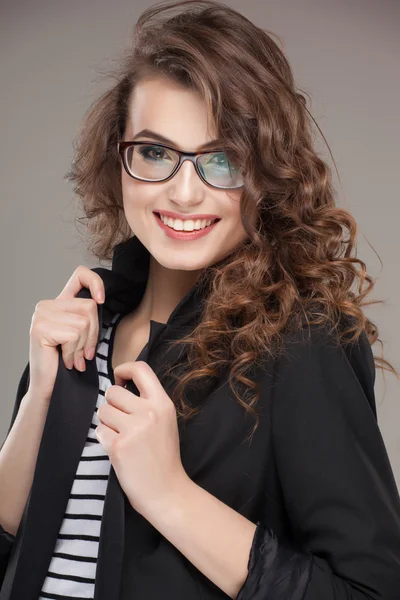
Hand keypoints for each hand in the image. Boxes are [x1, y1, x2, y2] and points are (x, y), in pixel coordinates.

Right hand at [28, 265, 104, 401]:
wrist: (48, 387)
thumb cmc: (67, 363)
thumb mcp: (82, 335)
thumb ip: (87, 316)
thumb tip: (101, 300)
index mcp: (58, 302)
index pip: (80, 274)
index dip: (96, 282)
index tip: (102, 300)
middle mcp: (46, 305)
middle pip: (89, 307)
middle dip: (93, 334)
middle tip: (83, 353)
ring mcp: (41, 315)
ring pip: (83, 323)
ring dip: (83, 346)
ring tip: (73, 358)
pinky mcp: (40, 328)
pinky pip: (73, 334)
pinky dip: (73, 352)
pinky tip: (65, 361)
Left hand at [95, 360, 188, 517]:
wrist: (166, 491)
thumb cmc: (163, 456)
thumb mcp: (165, 421)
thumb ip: (147, 402)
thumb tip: (121, 385)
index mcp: (163, 403)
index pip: (140, 368)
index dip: (124, 369)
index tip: (120, 380)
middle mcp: (149, 412)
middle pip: (113, 392)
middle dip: (112, 405)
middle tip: (122, 422)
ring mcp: (134, 429)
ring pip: (103, 411)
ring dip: (107, 423)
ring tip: (121, 436)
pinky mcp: (118, 446)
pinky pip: (99, 431)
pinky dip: (105, 440)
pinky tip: (119, 450)